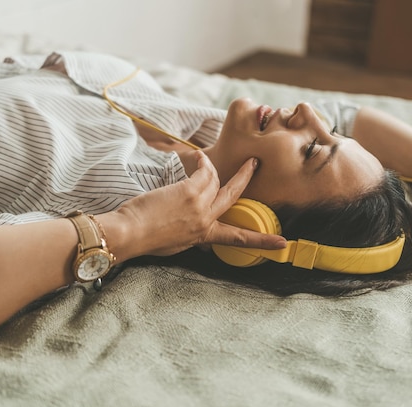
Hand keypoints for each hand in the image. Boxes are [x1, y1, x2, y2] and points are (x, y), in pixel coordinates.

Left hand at [97, 151, 286, 261]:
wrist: (130, 234)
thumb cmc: (145, 239)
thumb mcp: (175, 245)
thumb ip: (191, 235)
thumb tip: (197, 231)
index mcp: (203, 237)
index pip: (238, 239)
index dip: (262, 241)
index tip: (281, 243)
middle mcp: (206, 221)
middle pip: (233, 197)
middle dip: (244, 177)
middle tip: (252, 163)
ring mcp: (200, 205)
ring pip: (215, 179)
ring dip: (209, 166)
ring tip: (200, 159)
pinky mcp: (190, 191)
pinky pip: (203, 170)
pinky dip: (200, 161)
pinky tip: (195, 157)